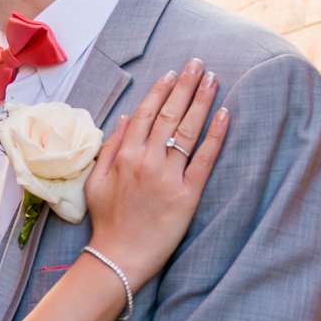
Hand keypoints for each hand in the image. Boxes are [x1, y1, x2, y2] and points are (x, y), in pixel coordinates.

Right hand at [81, 58, 226, 283]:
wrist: (119, 257)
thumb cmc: (107, 220)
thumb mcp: (96, 180)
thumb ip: (111, 146)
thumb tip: (126, 117)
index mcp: (125, 154)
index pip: (147, 113)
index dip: (162, 90)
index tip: (173, 73)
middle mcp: (147, 160)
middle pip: (171, 115)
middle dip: (185, 85)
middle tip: (198, 64)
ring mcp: (169, 176)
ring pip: (189, 130)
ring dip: (202, 101)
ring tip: (212, 79)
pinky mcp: (188, 195)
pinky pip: (205, 159)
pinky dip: (216, 135)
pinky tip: (225, 114)